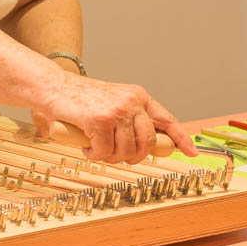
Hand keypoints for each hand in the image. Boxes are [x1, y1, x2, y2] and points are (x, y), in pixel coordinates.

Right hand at [39, 75, 195, 163]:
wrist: (54, 88)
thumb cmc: (83, 100)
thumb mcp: (115, 103)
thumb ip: (132, 120)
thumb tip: (150, 146)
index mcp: (139, 96)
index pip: (167, 120)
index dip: (181, 139)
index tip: (192, 153)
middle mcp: (132, 102)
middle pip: (147, 143)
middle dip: (134, 157)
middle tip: (118, 156)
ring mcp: (117, 111)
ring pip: (126, 151)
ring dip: (110, 157)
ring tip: (97, 148)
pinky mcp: (99, 121)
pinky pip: (105, 153)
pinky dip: (94, 155)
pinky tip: (87, 147)